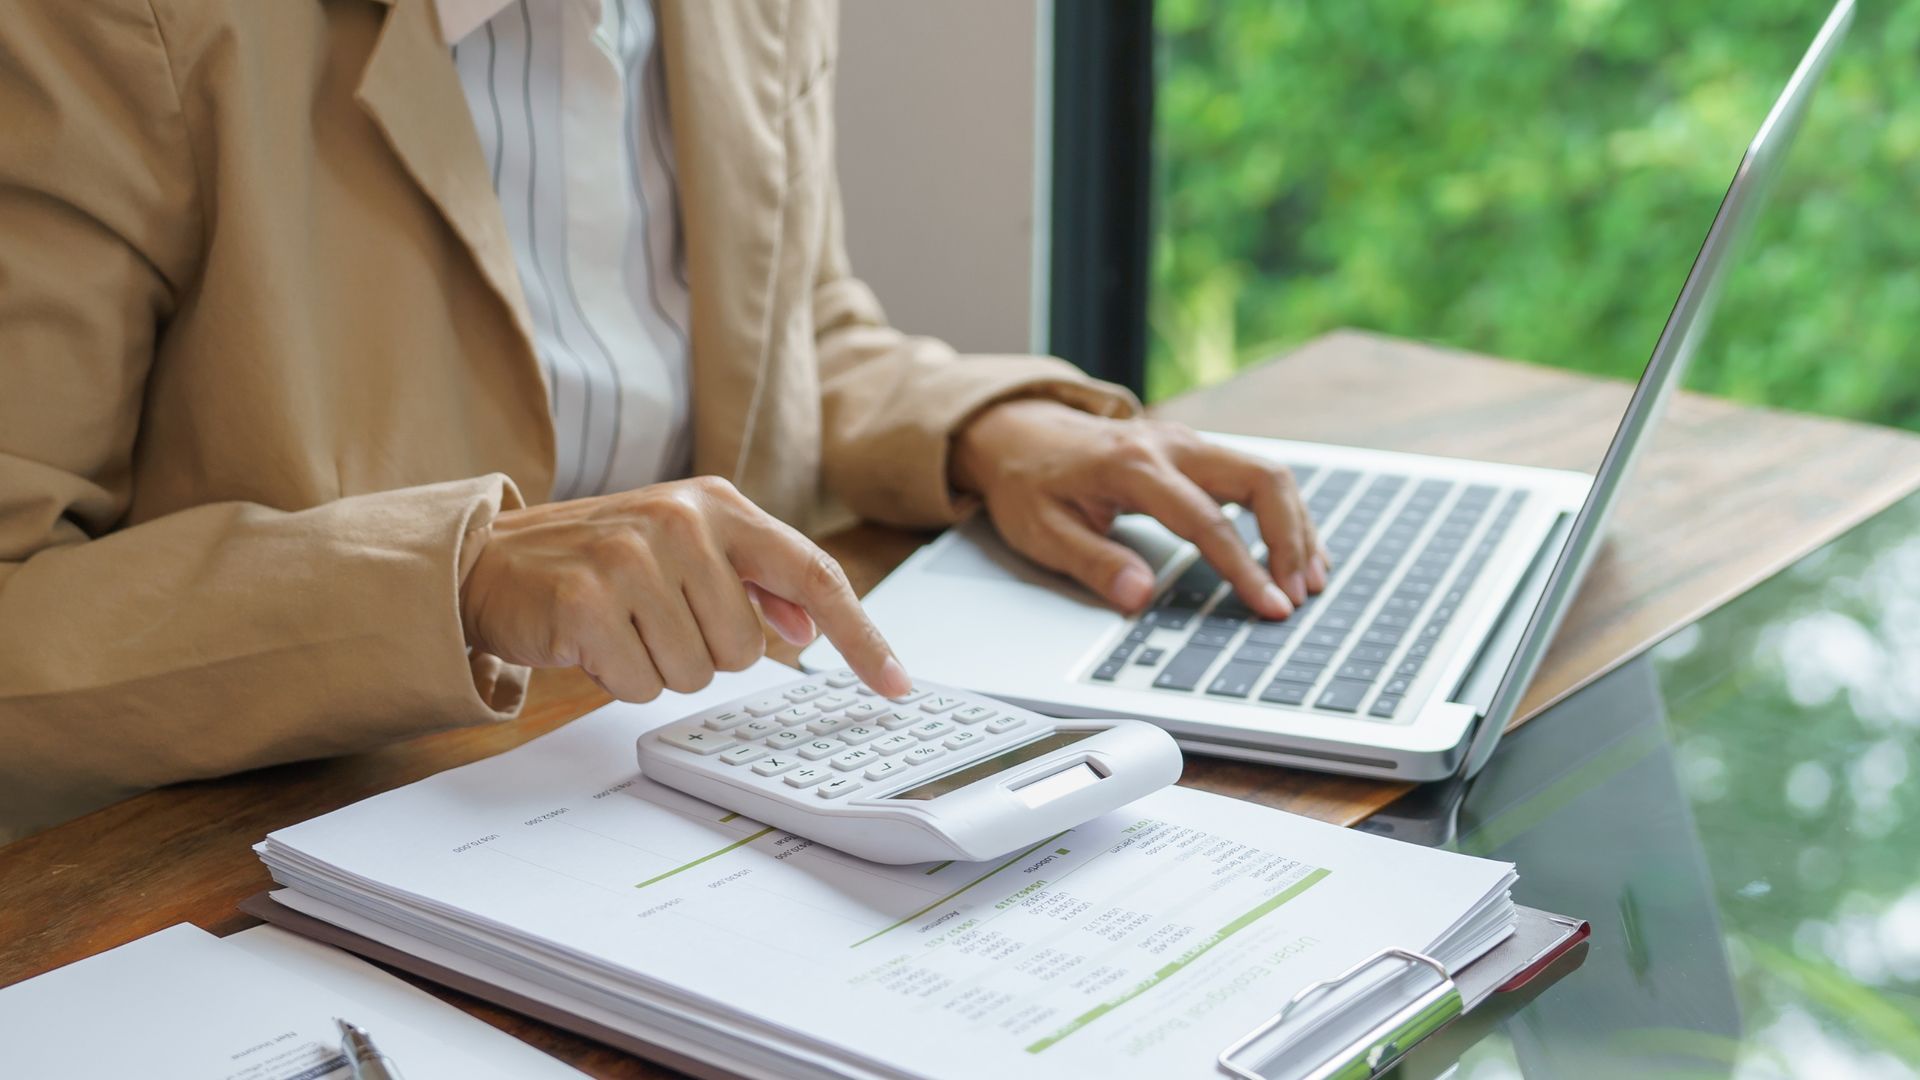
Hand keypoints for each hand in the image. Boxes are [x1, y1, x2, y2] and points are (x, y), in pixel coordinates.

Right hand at [458, 477, 910, 701]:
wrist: (489, 560)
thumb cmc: (597, 560)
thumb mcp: (682, 550)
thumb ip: (751, 580)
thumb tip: (809, 625)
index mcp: (717, 503)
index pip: (813, 574)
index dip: (862, 635)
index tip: (898, 685)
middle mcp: (681, 521)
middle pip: (748, 648)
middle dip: (704, 653)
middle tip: (654, 619)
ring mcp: (632, 558)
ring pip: (697, 673)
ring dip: (658, 667)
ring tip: (621, 626)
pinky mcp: (588, 601)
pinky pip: (642, 685)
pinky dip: (619, 678)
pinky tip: (593, 641)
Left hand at [950, 400, 1328, 618]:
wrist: (1018, 430)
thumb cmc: (1028, 482)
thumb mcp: (1040, 530)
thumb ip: (1093, 562)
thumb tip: (1140, 595)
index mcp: (1132, 465)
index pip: (1206, 521)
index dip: (1244, 568)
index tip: (1271, 606)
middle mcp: (1171, 444)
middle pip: (1260, 479)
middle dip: (1290, 539)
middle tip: (1300, 594)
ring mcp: (1187, 442)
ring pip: (1267, 473)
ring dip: (1296, 526)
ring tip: (1310, 579)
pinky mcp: (1195, 451)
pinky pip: (1254, 475)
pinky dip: (1282, 513)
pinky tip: (1295, 550)